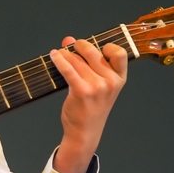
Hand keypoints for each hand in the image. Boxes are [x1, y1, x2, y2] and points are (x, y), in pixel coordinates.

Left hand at [48, 37, 127, 172]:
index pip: (119, 53)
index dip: (106, 46)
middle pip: (93, 52)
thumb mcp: (98, 86)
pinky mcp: (82, 91)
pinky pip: (68, 69)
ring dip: (65, 54)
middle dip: (79, 46)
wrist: (85, 132)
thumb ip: (88, 63)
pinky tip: (54, 56)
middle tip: (71, 46)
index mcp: (119, 79)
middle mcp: (111, 82)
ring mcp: (97, 87)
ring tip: (59, 54)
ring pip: (77, 60)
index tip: (96, 48)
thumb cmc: (92, 108)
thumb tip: (69, 40)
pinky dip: (59, 60)